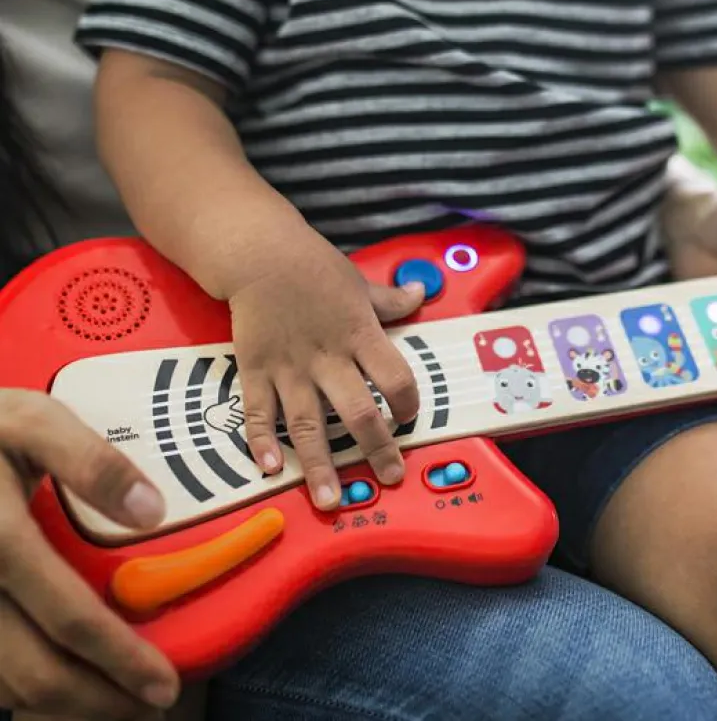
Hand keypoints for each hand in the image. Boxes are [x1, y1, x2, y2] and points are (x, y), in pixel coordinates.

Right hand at [0, 389, 177, 718]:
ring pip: (4, 682)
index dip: (118, 658)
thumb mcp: (34, 423)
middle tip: (149, 703)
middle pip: (32, 672)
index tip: (163, 682)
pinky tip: (66, 676)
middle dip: (96, 699)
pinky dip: (23, 685)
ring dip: (62, 702)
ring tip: (114, 699)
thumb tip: (150, 510)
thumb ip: (91, 463)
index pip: (69, 618)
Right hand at [228, 225, 425, 508]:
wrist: (260, 254)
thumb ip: (390, 301)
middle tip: (389, 477)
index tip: (411, 418)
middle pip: (358, 411)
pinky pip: (259, 413)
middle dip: (376, 449)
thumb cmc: (314, 268)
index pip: (395, 377)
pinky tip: (271, 469)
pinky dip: (263, 442)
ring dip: (319, 465)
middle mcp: (328, 358)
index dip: (408, 402)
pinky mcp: (256, 371)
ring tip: (329, 500)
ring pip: (308, 424)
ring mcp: (290, 368)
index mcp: (359, 334)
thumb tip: (421, 294)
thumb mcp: (359, 283)